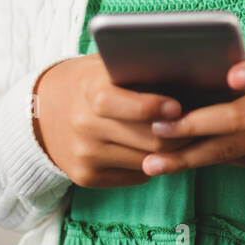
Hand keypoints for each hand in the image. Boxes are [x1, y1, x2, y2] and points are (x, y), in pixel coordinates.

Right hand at [33, 54, 197, 187]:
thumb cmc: (90, 82)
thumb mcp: (106, 66)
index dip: (153, 108)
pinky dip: (152, 164)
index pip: (124, 104)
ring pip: (147, 161)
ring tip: (187, 138)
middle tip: (202, 126)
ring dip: (171, 152)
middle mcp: (85, 126)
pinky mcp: (86, 177)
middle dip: (180, 134)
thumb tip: (188, 72)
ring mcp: (84, 155)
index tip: (178, 107)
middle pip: (147, 139)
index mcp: (90, 91)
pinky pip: (135, 175)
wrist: (42, 112)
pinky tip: (158, 150)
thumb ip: (138, 70)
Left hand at [140, 43, 244, 174]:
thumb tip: (193, 81)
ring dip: (190, 156)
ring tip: (154, 163)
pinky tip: (182, 163)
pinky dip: (212, 160)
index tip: (231, 75)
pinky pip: (244, 161)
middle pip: (239, 117)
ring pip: (234, 149)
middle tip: (157, 128)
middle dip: (194, 125)